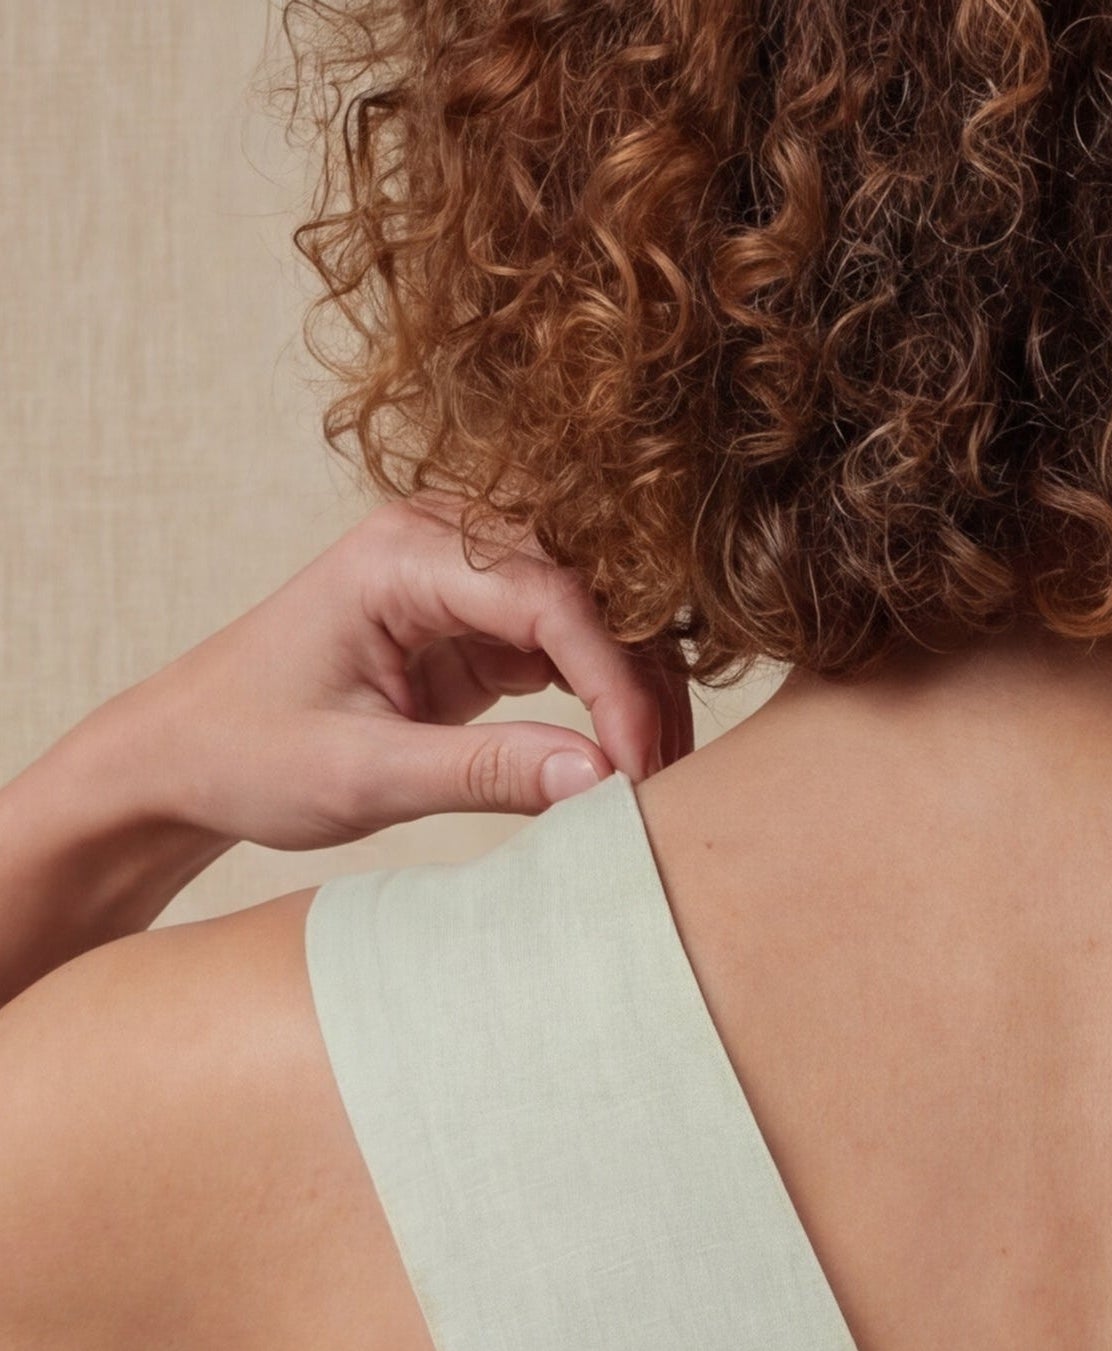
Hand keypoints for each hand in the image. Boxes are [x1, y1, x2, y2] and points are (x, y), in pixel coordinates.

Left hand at [80, 498, 690, 848]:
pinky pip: (570, 650)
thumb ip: (484, 774)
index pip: (550, 599)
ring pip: (593, 620)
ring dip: (632, 694)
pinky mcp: (476, 624)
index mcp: (400, 555)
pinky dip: (604, 704)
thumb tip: (605, 781)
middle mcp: (439, 544)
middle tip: (666, 784)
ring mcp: (462, 580)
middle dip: (638, 687)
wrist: (184, 754)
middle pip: (589, 596)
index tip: (639, 769)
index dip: (613, 683)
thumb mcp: (364, 776)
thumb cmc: (247, 753)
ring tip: (652, 781)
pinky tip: (622, 763)